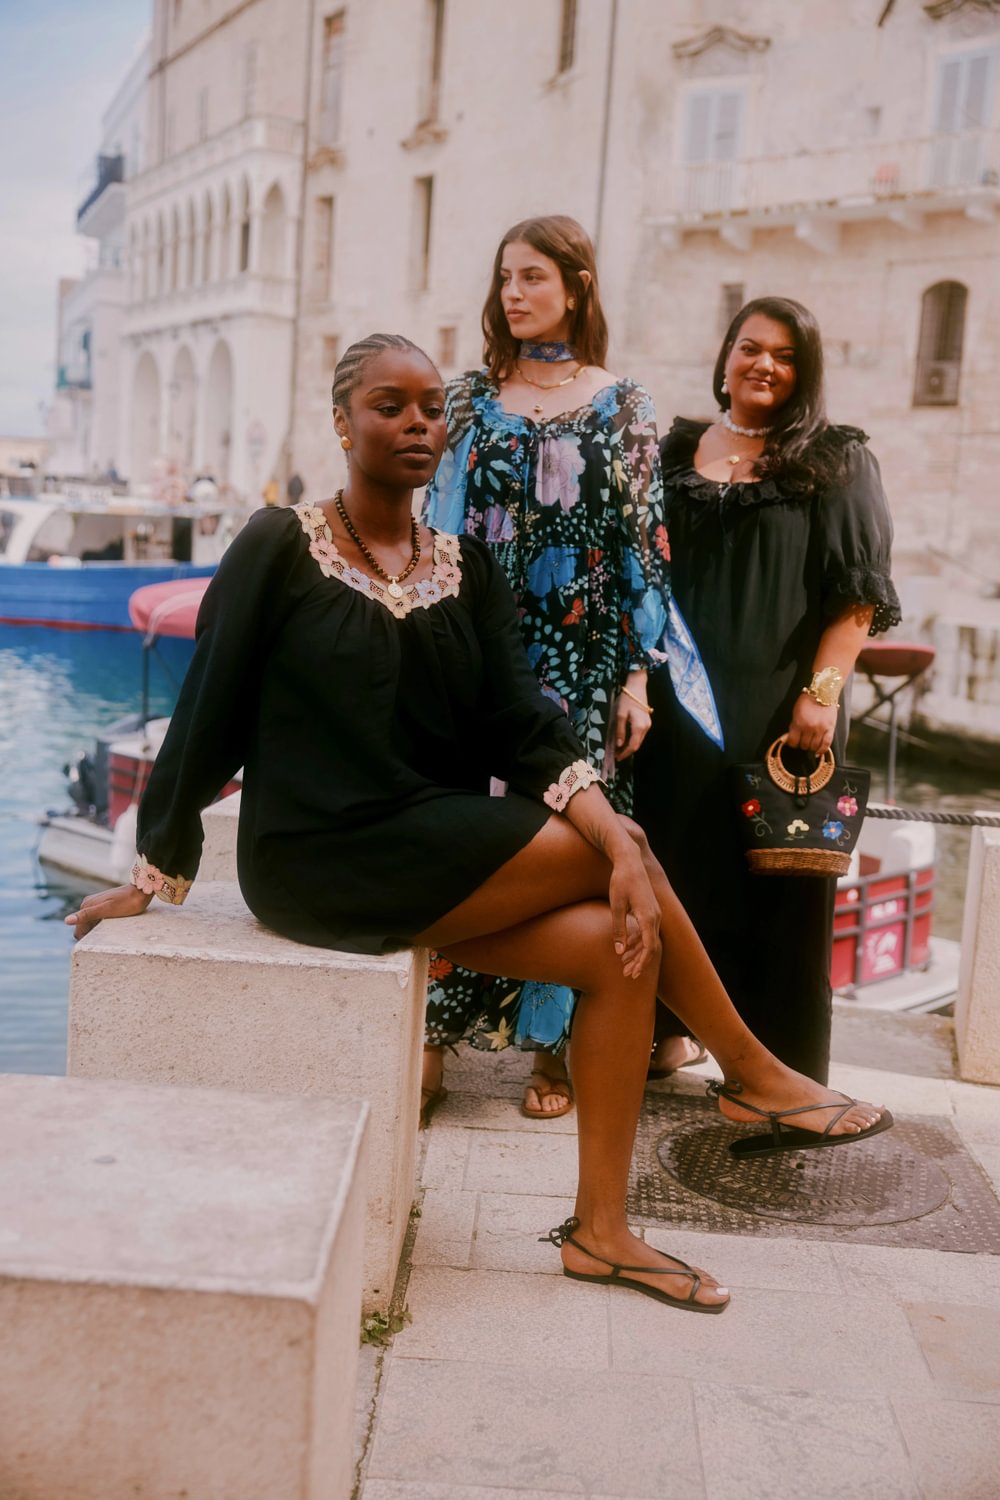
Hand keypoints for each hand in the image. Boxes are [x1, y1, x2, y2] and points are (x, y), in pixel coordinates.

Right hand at [65, 883, 152, 940]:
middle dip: (92, 935)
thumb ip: (87, 915)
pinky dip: (104, 925)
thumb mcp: (106, 911)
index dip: (87, 939)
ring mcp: (96, 904)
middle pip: (85, 927)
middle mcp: (89, 904)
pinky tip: (114, 925)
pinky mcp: (104, 905)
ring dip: (98, 930)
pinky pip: (99, 920)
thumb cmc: (127, 903)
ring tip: (112, 931)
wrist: (141, 892)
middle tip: (108, 936)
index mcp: (86, 905)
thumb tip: (66, 921)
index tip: (100, 942)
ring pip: (92, 924)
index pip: (78, 930)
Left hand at [608, 849, 660, 978]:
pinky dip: (637, 941)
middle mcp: (655, 916)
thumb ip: (618, 929)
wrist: (629, 860)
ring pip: (649, 939)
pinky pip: (647, 931)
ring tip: (624, 965)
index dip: (642, 962)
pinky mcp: (650, 910)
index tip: (634, 974)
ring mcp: (654, 913)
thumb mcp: (616, 906)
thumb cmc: (621, 881)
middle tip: (627, 975)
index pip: (649, 947)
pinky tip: (626, 948)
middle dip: (639, 962)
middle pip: (651, 946)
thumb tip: (620, 952)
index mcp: (648, 917)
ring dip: (638, 953)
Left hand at [614, 692, 651, 761]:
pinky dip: (633, 740)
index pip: (633, 745)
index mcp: (639, 727)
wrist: (637, 687)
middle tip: (617, 755)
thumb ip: (620, 731)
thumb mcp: (619, 715)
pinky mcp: (647, 722)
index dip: (625, 753)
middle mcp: (646, 728)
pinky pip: (640, 735)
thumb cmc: (626, 700)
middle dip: (627, 752)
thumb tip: (619, 745)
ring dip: (630, 746)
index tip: (617, 757)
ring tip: (619, 749)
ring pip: (639, 740)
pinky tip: (626, 740)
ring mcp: (648, 725)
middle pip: (637, 745)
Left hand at [785, 693, 837, 753]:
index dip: (792, 744)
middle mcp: (809, 728)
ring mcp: (821, 729)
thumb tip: (790, 738)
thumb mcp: (796, 712)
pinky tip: (818, 752)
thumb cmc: (807, 701)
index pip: (793, 742)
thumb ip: (794, 726)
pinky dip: (822, 750)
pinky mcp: (830, 728)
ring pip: (814, 746)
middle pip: (804, 745)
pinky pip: (826, 744)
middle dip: (802, 744)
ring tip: (811, 743)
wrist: (823, 692)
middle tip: (803, 740)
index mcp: (798, 723)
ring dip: (811, 747)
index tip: (793, 742)